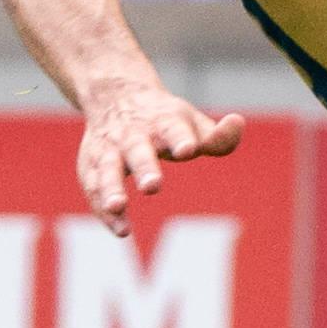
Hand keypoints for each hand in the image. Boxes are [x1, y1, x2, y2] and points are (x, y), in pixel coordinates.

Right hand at [74, 75, 244, 234]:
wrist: (114, 96)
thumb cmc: (162, 118)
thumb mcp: (190, 122)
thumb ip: (216, 136)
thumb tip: (236, 124)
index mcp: (162, 122)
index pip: (173, 129)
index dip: (181, 139)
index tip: (189, 149)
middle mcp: (133, 135)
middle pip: (137, 150)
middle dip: (145, 167)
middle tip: (153, 185)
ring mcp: (108, 150)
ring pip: (106, 170)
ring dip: (111, 188)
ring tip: (118, 206)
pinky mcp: (90, 167)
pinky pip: (94, 190)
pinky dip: (105, 212)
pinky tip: (122, 231)